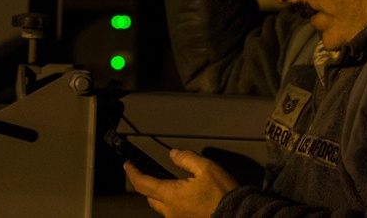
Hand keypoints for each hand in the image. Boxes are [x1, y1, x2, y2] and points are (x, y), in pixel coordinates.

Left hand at [124, 148, 240, 216]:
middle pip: (150, 197)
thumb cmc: (223, 194)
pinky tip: (184, 196)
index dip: (132, 173)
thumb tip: (174, 154)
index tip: (127, 166)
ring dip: (161, 195)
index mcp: (171, 196)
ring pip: (162, 207)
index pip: (142, 184)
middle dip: (147, 184)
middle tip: (148, 173)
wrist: (238, 215)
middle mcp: (171, 211)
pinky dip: (173, 203)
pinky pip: (174, 213)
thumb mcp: (206, 167)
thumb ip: (186, 158)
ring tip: (169, 183)